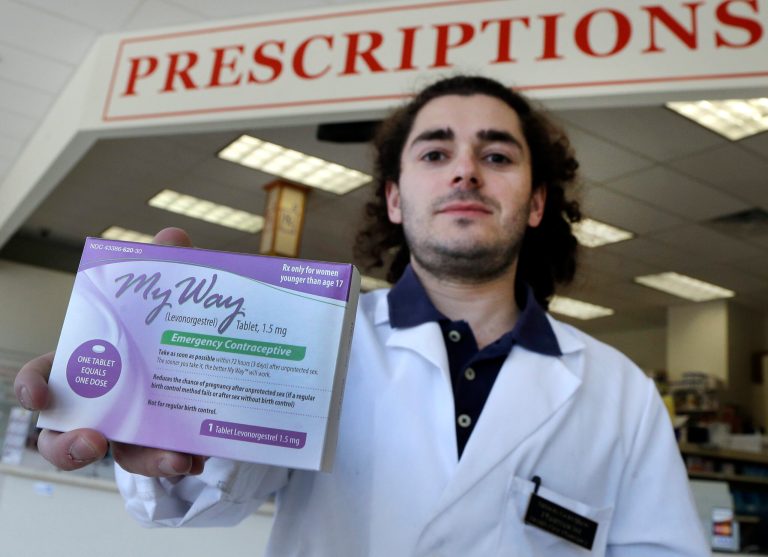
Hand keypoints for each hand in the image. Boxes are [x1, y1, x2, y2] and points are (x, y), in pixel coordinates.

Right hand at [13, 227, 205, 476]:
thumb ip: (165, 267)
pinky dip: (182, 458)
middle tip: (94, 441)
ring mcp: (132, 428)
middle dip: (71, 447)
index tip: (38, 395)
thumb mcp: (165, 295)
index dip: (31, 388)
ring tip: (176, 460)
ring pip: (125, 457)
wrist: (206, 351)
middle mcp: (102, 404)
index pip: (43, 380)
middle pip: (66, 438)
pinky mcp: (165, 441)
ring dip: (147, 462)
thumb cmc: (164, 325)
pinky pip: (166, 458)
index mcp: (88, 366)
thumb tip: (172, 238)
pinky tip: (201, 454)